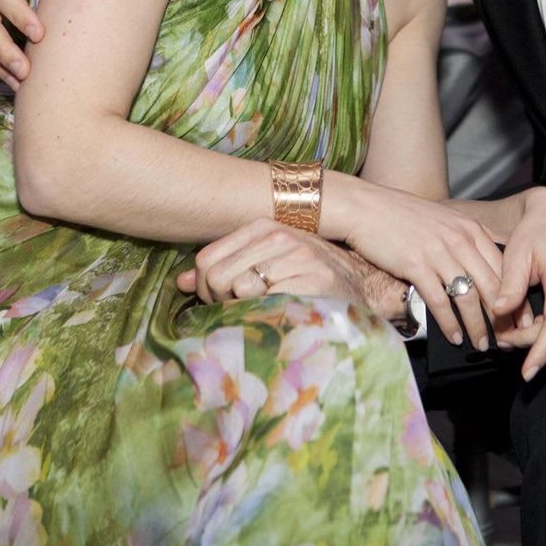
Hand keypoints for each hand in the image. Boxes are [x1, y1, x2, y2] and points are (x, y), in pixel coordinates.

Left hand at [177, 219, 387, 310]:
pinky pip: (267, 305)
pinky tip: (283, 316)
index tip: (227, 299)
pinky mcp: (314, 280)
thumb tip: (182, 283)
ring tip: (266, 312)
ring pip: (239, 291)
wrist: (363, 288)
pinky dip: (268, 318)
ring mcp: (299, 257)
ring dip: (246, 312)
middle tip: (245, 310)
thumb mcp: (266, 263)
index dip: (209, 289)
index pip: (206, 260)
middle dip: (222, 302)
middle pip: (217, 276)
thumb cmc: (307, 279)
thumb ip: (225, 268)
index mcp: (264, 227)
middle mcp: (280, 236)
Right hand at [334, 177, 504, 349]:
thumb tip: (489, 261)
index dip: (515, 295)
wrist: (367, 207)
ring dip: (478, 325)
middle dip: (503, 316)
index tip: (520, 316)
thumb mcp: (446, 218)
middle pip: (492, 285)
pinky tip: (455, 337)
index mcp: (470, 228)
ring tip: (481, 343)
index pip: (503, 267)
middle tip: (508, 337)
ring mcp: (438, 252)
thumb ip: (468, 237)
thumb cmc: (404, 215)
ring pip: (468, 297)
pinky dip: (450, 324)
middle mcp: (459, 239)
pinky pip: (439, 302)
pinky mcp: (416, 266)